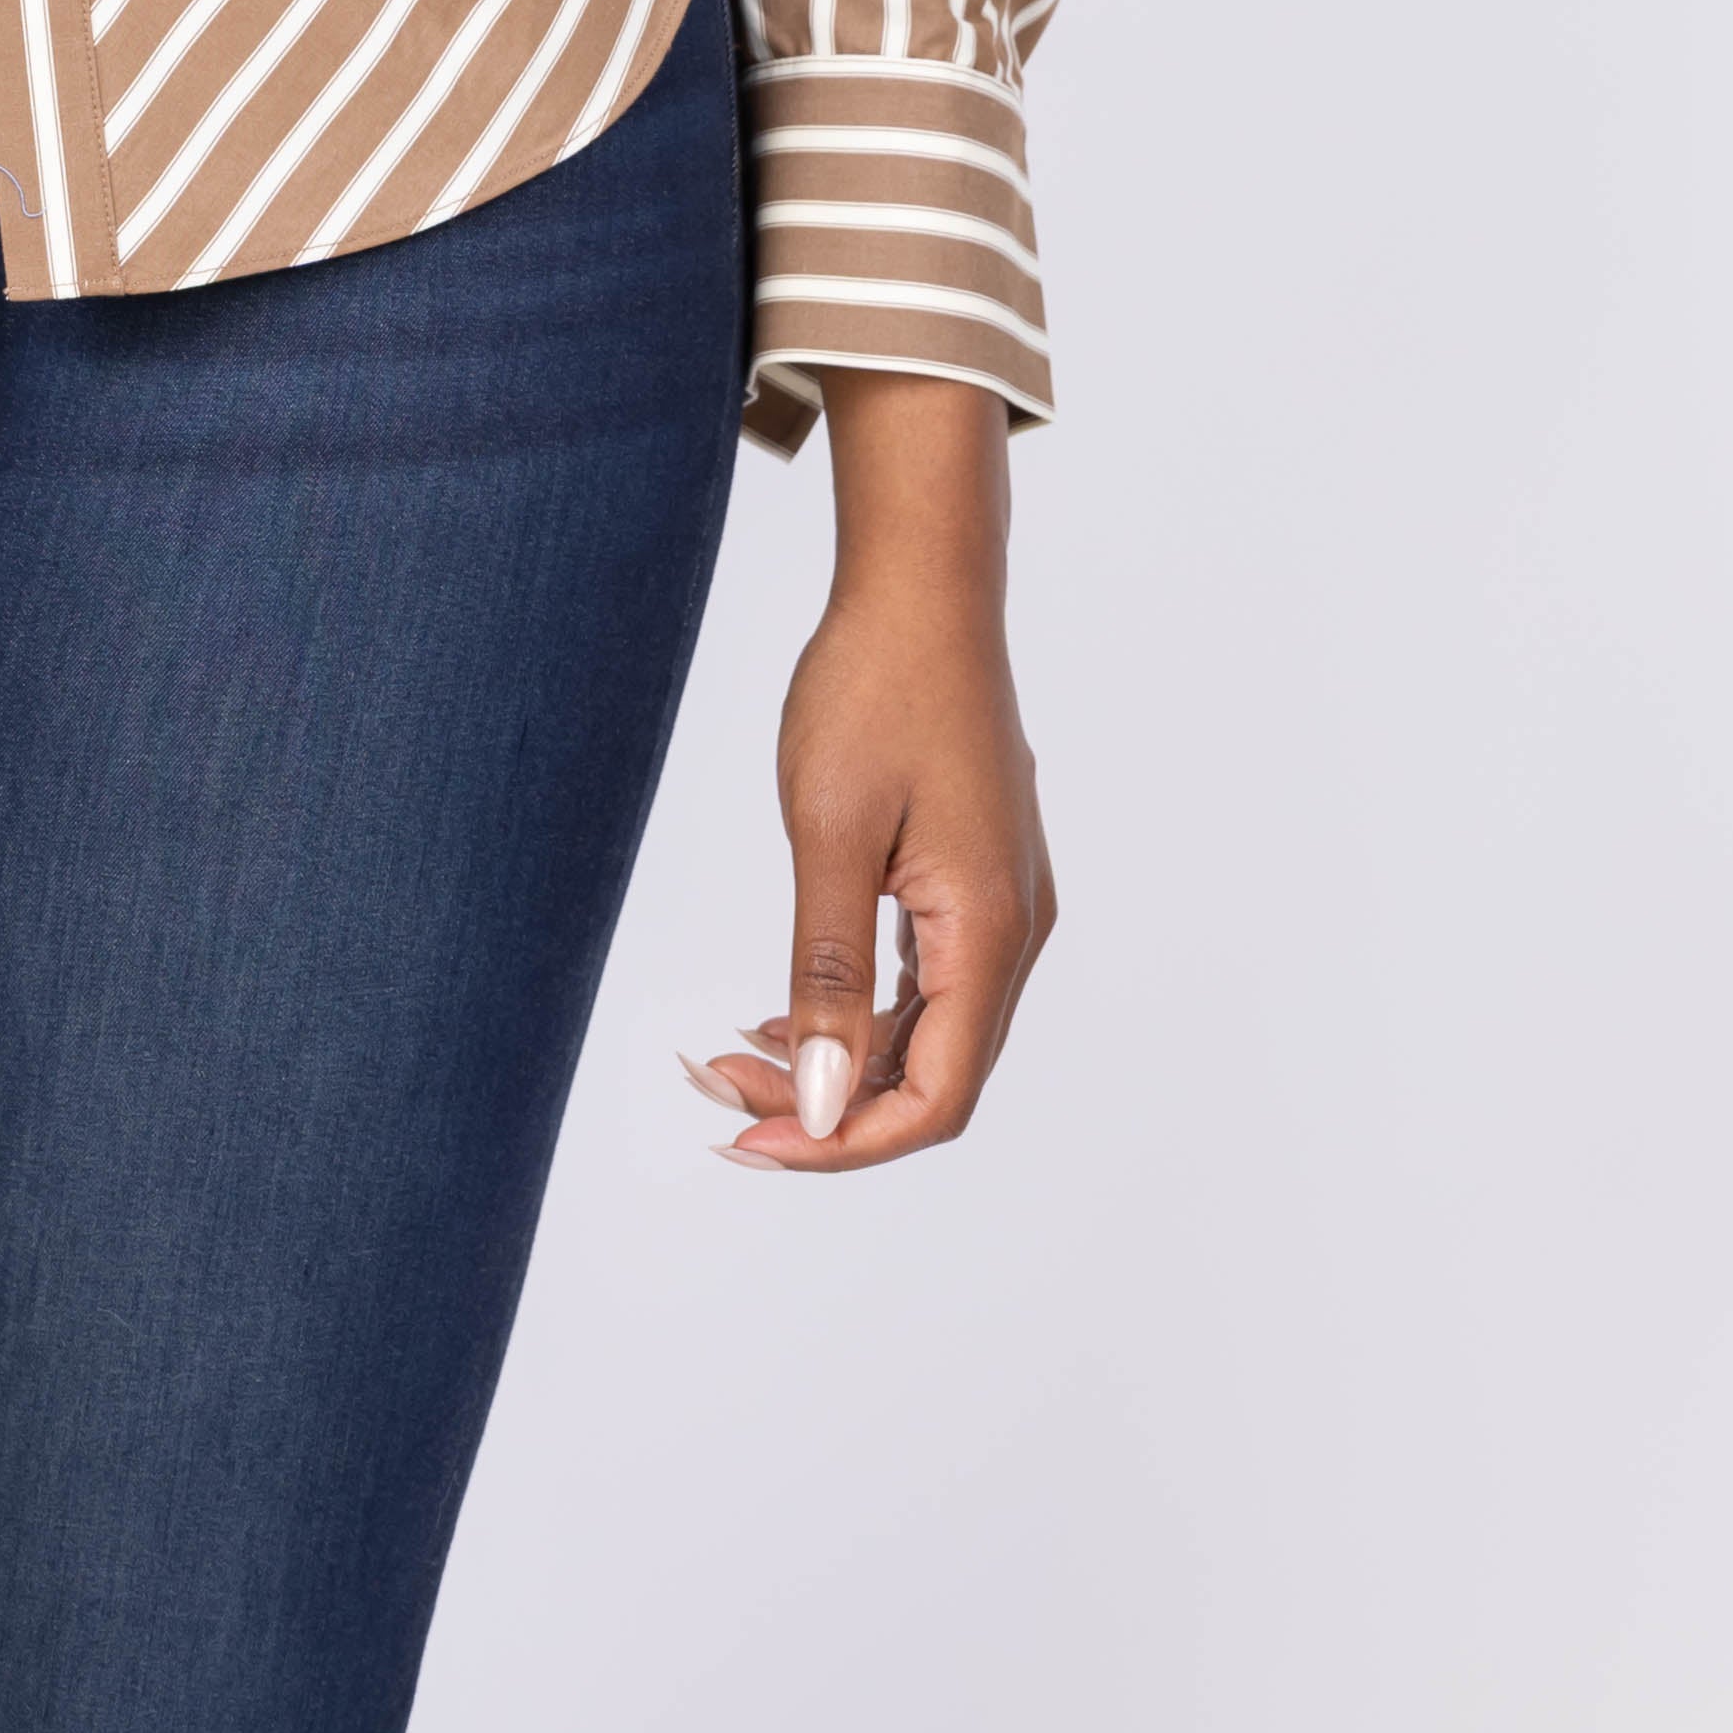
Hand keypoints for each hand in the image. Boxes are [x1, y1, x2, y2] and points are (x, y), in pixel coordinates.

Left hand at [685, 370, 1051, 1173]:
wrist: (921, 588)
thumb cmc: (874, 690)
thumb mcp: (830, 834)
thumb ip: (830, 976)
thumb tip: (824, 1104)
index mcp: (989, 932)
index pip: (934, 1099)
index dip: (843, 1144)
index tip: (746, 1143)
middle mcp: (1014, 933)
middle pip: (934, 1077)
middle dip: (829, 1110)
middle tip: (717, 1101)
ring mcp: (1003, 905)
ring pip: (929, 1033)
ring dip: (840, 1063)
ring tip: (735, 1061)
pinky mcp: (979, 878)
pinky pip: (929, 981)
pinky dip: (861, 1012)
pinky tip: (791, 1013)